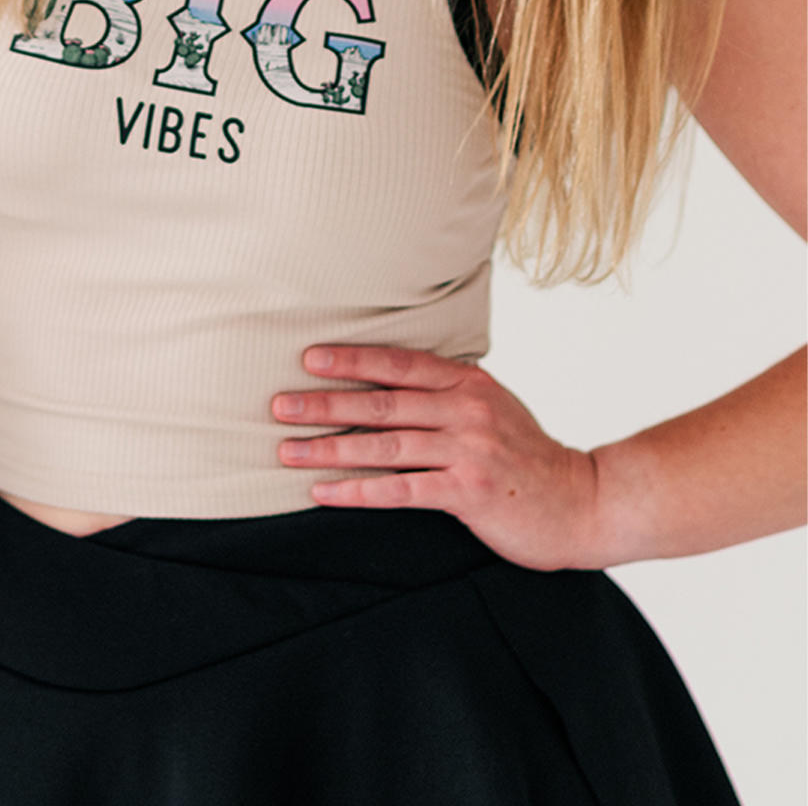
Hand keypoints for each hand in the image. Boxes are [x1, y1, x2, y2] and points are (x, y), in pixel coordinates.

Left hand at [271, 344, 608, 570]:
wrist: (584, 503)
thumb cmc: (526, 455)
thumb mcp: (490, 406)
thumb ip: (444, 392)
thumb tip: (383, 381)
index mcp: (466, 382)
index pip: (397, 362)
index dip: (350, 359)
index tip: (308, 359)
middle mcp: (465, 409)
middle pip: (380, 403)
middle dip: (323, 403)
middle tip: (278, 405)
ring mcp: (467, 450)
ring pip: (383, 446)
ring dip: (329, 447)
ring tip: (287, 450)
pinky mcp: (468, 491)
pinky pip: (400, 490)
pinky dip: (358, 490)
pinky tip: (325, 491)